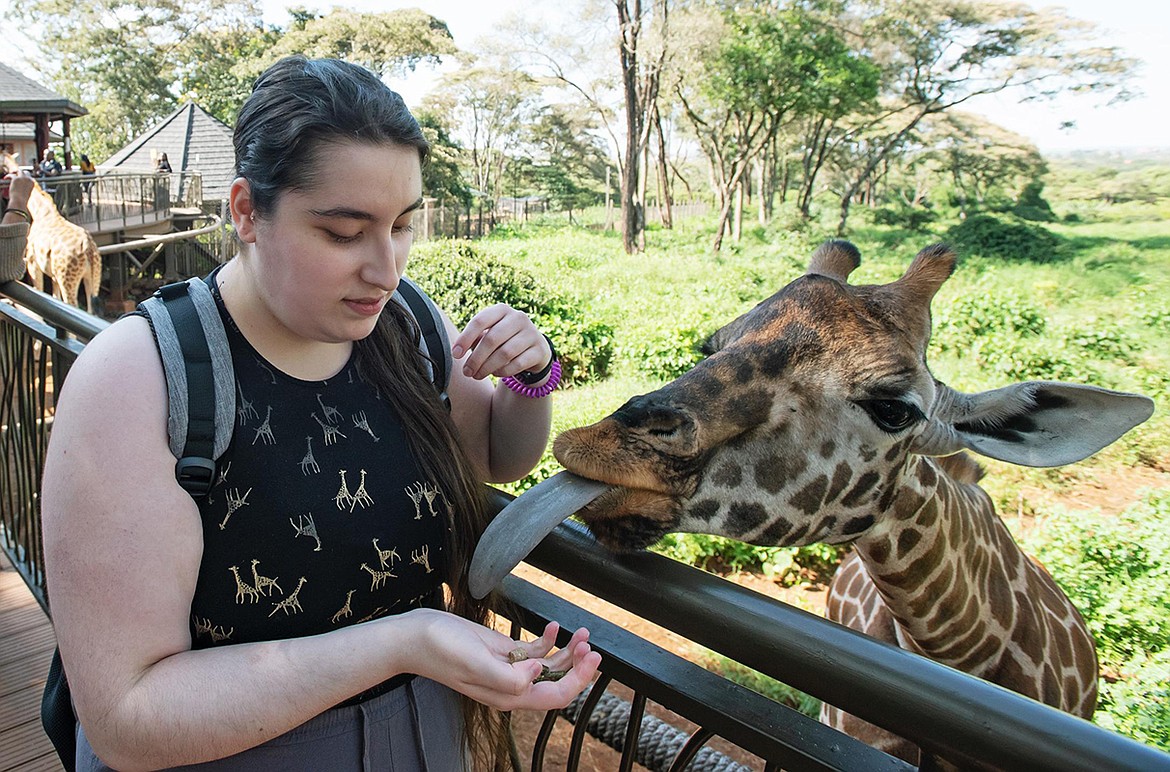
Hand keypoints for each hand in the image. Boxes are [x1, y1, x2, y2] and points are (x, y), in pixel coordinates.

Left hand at [5, 171, 32, 211]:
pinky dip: (8, 176)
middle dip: (21, 172)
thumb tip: (22, 186)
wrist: (19, 200)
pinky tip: (5, 178)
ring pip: (19, 171)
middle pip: (26, 172)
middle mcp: (28, 179)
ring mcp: (22, 178)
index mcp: (32, 183)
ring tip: (11, 174)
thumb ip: (26, 187)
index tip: (21, 178)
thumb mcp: (27, 193)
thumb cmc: (23, 199)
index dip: (25, 177)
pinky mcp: (15, 178)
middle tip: (16, 174)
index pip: (30, 177)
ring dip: (15, 172)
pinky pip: (11, 175)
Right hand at [402, 611, 600, 711]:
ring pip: (548, 666)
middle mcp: (511, 686)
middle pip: (556, 682)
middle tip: (591, 644)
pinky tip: (553, 626)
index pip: (555, 696)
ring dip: (567, 651)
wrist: (415, 636)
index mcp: (508, 696)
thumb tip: (539, 673)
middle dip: (578, 665)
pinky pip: (532, 651)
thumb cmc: (440, 650)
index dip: (579, 680)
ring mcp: (507, 668)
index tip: (593, 659)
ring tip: (581, 632)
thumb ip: (509, 676)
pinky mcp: (501, 651)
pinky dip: (547, 639)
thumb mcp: (475, 663)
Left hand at [451, 304, 550, 380]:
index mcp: (502, 310)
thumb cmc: (504, 340)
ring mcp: (531, 333)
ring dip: (487, 367)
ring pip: (504, 353)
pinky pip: (517, 364)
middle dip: (476, 358)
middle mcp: (518, 318)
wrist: (534, 348)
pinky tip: (495, 374)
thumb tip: (458, 352)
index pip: (480, 321)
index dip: (465, 338)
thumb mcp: (489, 334)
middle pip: (492, 339)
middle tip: (466, 372)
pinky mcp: (539, 350)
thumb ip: (475, 340)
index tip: (455, 355)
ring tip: (477, 375)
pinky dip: (502, 371)